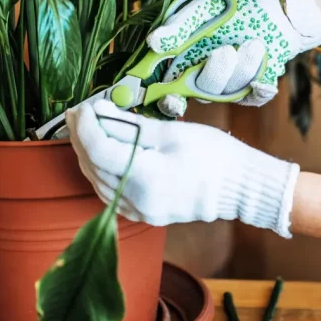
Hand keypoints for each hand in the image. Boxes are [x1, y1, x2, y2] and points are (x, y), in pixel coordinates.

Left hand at [66, 99, 299, 237]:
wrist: (240, 188)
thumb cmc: (215, 156)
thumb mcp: (171, 133)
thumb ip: (130, 126)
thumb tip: (99, 112)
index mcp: (146, 177)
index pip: (99, 149)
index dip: (85, 125)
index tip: (82, 106)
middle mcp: (137, 200)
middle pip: (93, 166)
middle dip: (81, 137)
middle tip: (79, 112)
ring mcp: (139, 211)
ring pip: (97, 181)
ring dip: (88, 154)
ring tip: (87, 129)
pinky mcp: (144, 214)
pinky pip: (110, 192)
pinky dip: (101, 171)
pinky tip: (102, 154)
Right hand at [147, 0, 320, 116]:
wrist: (278, 10)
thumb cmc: (234, 7)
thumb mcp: (203, 8)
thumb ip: (179, 26)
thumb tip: (153, 43)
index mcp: (183, 63)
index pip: (168, 91)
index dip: (167, 101)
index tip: (172, 98)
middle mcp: (203, 80)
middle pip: (202, 94)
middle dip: (215, 74)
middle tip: (227, 51)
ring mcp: (228, 88)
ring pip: (229, 93)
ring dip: (243, 67)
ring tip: (255, 43)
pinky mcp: (252, 91)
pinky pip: (253, 97)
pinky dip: (260, 83)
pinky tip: (266, 60)